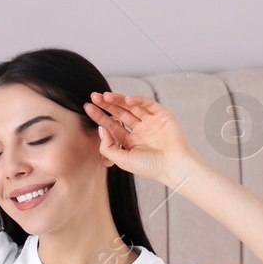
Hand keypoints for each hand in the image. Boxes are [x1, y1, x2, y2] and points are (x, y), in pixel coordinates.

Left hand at [85, 92, 203, 188]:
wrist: (174, 167)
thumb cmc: (150, 167)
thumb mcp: (122, 160)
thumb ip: (108, 147)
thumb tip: (100, 128)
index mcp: (131, 141)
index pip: (112, 125)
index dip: (100, 116)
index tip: (88, 107)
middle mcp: (140, 130)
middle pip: (120, 113)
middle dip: (106, 105)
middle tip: (93, 96)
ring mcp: (151, 122)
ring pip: (132, 106)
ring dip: (118, 100)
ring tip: (105, 96)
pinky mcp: (162, 115)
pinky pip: (148, 104)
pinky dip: (138, 100)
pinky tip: (127, 100)